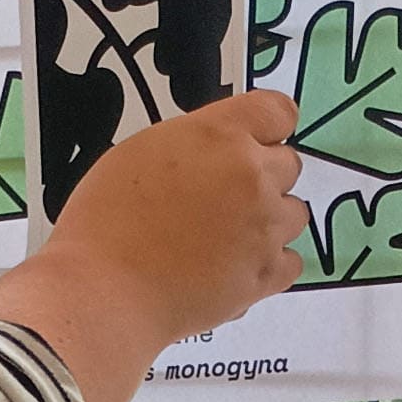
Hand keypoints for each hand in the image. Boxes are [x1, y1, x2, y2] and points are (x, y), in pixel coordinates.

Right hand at [0, 93, 309, 401]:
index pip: (278, 112)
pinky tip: (240, 266)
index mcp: (220, 135)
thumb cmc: (107, 222)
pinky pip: (291, 262)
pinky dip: (272, 265)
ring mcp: (264, 228)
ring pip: (294, 214)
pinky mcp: (265, 275)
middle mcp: (251, 176)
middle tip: (227, 197)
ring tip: (230, 236)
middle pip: (290, 165)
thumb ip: (194, 145)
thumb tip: (212, 156)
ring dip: (271, 221)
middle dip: (265, 177)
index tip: (263, 139)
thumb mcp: (142, 151)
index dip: (271, 128)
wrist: (107, 289)